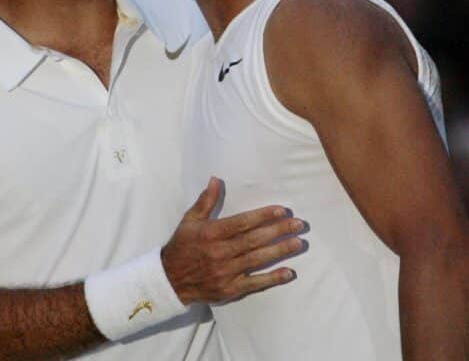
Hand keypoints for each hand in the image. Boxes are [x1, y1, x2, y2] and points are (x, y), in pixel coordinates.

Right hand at [162, 177, 304, 304]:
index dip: (263, 216)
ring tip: (299, 243)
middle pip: (254, 240)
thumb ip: (206, 201)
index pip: (242, 223)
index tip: (282, 210)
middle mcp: (219, 252)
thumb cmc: (182, 247)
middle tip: (299, 224)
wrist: (169, 280)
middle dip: (279, 231)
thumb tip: (216, 179)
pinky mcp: (229, 289)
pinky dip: (272, 279)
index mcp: (211, 233)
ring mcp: (225, 272)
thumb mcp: (190, 221)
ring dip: (280, 251)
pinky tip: (289, 272)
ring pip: (257, 259)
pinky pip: (254, 283)